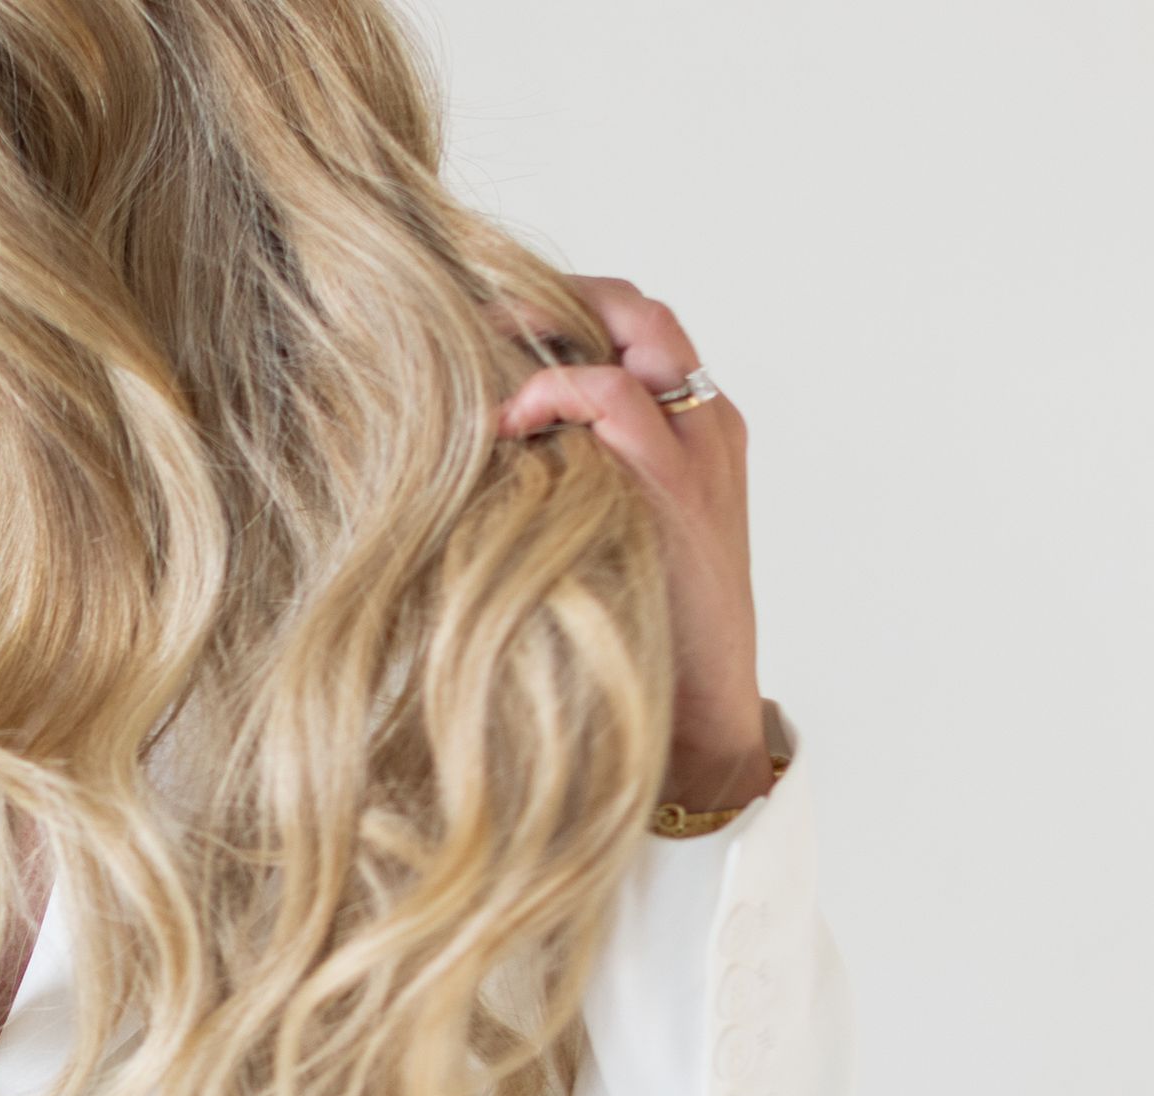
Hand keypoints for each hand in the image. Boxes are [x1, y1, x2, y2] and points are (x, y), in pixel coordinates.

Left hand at [491, 274, 771, 813]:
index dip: (567, 312)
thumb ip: (572, 484)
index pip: (636, 330)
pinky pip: (615, 394)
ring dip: (549, 325)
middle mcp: (704, 424)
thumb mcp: (607, 539)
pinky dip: (557, 389)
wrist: (700, 714)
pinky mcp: (679, 481)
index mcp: (693, 433)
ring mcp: (698, 447)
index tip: (495, 326)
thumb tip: (484, 459)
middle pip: (638, 309)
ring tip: (481, 345)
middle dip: (555, 297)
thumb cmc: (643, 640)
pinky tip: (508, 421)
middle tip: (476, 317)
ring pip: (635, 329)